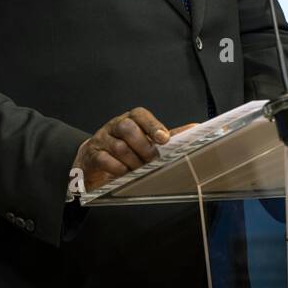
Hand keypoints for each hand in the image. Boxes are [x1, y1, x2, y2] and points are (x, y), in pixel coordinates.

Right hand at [73, 108, 192, 192]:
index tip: (164, 139)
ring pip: (118, 147)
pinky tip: (124, 173)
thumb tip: (195, 128)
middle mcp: (115, 126)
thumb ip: (168, 135)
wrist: (94, 158)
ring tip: (139, 169)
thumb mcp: (146, 140)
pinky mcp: (93, 154)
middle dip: (143, 146)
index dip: (152, 125)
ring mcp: (102, 139)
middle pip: (127, 128)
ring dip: (133, 162)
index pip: (140, 115)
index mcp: (131, 119)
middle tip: (152, 159)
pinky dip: (118, 169)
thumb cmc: (126, 147)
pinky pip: (105, 160)